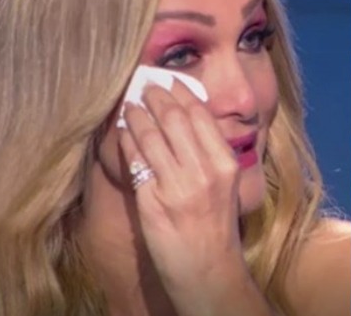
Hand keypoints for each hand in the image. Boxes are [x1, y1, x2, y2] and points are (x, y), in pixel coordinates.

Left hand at [119, 79, 270, 315]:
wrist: (208, 269)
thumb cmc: (217, 227)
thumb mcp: (227, 185)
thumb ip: (212, 154)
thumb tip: (192, 120)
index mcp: (225, 164)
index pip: (200, 115)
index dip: (181, 93)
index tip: (169, 81)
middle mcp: (203, 171)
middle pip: (174, 118)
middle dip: (156, 96)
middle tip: (144, 84)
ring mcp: (177, 185)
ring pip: (151, 134)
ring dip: (137, 113)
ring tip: (129, 104)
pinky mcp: (153, 200)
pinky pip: (136, 160)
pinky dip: (127, 140)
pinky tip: (123, 131)